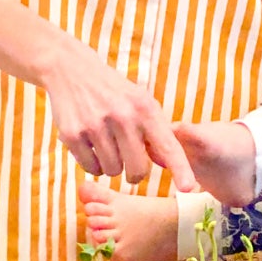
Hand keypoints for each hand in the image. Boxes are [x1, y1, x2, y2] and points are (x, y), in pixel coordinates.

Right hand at [39, 35, 196, 189]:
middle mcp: (123, 116)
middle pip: (138, 171)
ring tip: (107, 142)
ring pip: (113, 172)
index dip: (180, 169)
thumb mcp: (140, 102)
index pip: (167, 145)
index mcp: (145, 108)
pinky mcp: (72, 134)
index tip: (189, 189)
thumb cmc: (114, 93)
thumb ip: (155, 132)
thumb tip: (166, 164)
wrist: (72, 71)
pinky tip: (91, 143)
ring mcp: (96, 125)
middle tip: (128, 156)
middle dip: (135, 172)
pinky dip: (93, 163)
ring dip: (111, 164)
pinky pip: (91, 169)